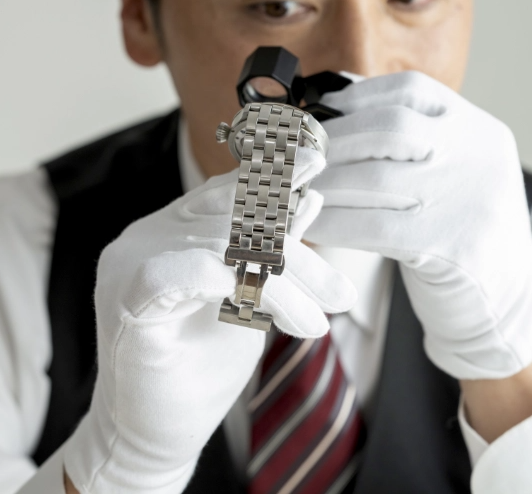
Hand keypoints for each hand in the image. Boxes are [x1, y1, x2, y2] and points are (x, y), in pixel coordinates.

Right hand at [62, 147, 356, 492]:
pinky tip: (289, 320)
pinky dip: (251, 289)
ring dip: (285, 282)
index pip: (228, 190)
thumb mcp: (253, 296)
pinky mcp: (126, 294)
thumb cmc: (204, 363)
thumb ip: (272, 249)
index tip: (317, 163)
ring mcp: (132, 258)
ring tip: (316, 322)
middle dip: (295, 255)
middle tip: (339, 294)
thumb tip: (310, 199)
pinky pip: (197, 270)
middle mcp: (150, 233)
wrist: (159, 432)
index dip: (271, 174)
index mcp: (174, 228)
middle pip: (237, 216)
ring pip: (226, 240)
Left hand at [307, 71, 531, 379]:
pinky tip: (307, 226)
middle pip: (389, 128)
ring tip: (293, 191)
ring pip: (375, 178)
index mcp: (475, 131)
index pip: (411, 91)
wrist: (503, 297)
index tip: (320, 111)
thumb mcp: (449, 176)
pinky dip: (331, 223)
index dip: (357, 97)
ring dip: (323, 184)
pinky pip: (372, 226)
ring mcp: (466, 199)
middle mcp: (476, 155)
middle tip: (298, 156)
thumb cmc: (459, 232)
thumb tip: (335, 113)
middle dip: (333, 141)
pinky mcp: (450, 246)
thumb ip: (408, 146)